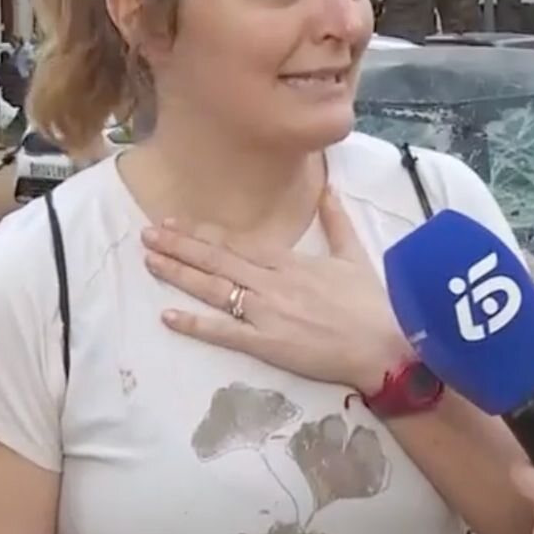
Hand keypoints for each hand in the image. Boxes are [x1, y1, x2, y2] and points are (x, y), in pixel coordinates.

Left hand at [142, 187, 412, 389]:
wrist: (385, 345)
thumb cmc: (372, 303)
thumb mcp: (355, 255)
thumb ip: (336, 222)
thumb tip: (329, 188)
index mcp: (290, 261)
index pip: (237, 243)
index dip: (203, 233)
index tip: (175, 222)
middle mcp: (271, 282)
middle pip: (217, 261)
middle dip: (179, 247)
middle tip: (147, 234)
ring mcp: (266, 313)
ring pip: (214, 289)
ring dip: (180, 274)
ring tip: (150, 261)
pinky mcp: (267, 344)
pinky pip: (224, 333)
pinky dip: (195, 324)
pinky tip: (169, 316)